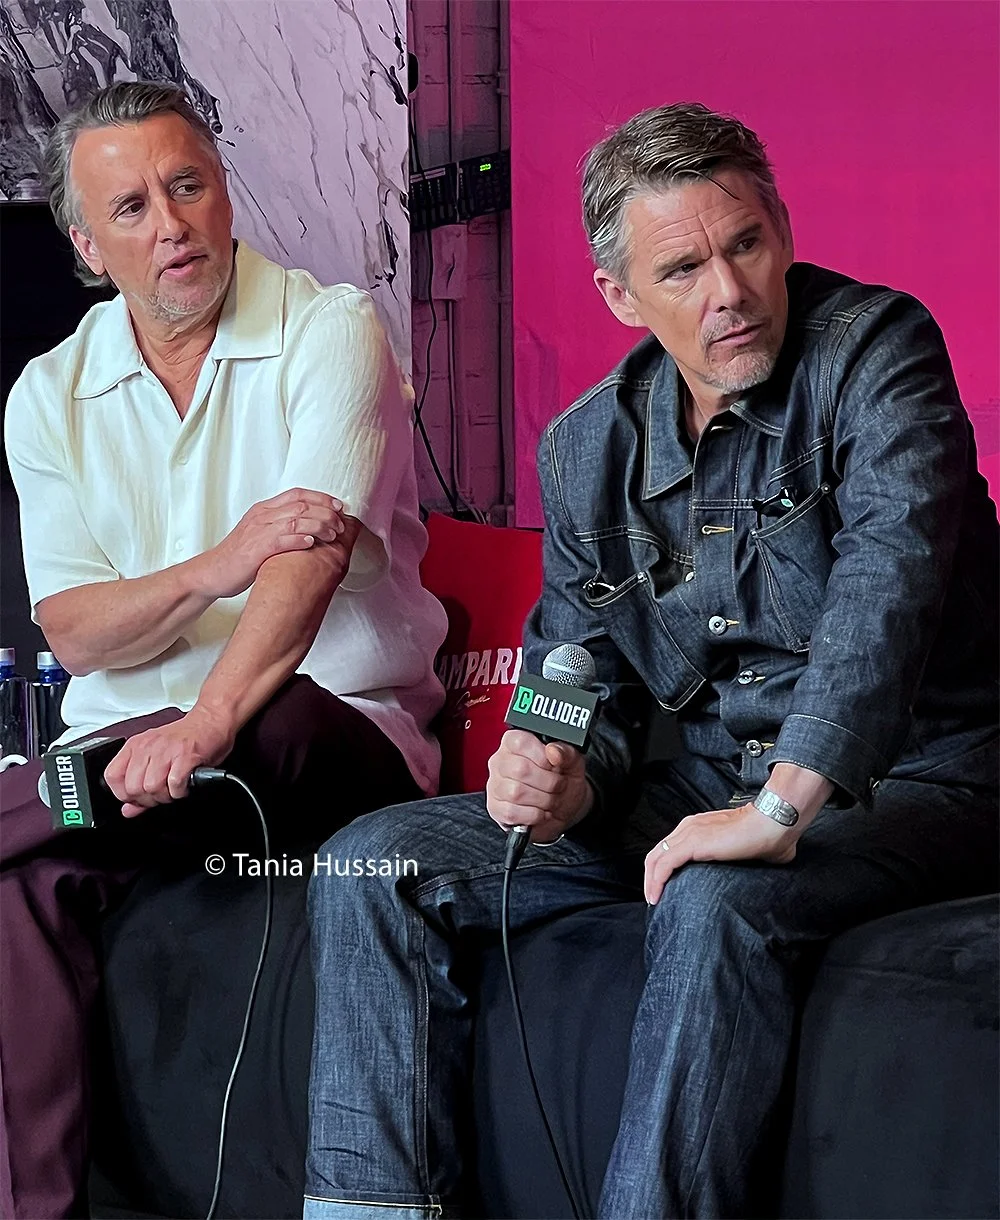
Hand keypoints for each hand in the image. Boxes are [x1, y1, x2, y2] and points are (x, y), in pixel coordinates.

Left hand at [103, 707, 235, 817]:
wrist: (212, 721)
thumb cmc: (187, 739)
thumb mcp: (157, 759)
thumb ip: (140, 786)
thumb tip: (128, 809)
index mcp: (136, 745)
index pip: (113, 776)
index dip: (124, 794)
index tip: (137, 797)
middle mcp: (148, 746)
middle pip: (133, 788)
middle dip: (148, 799)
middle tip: (161, 793)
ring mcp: (166, 750)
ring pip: (152, 788)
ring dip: (165, 796)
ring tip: (174, 788)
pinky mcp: (186, 755)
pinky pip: (174, 785)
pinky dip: (180, 791)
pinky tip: (184, 785)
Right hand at [197, 488, 346, 599]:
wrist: (213, 571)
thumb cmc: (240, 556)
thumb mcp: (261, 533)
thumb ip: (282, 526)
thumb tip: (311, 528)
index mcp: (264, 509)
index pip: (298, 494)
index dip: (321, 498)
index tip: (339, 506)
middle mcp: (262, 516)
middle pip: (301, 505)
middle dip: (326, 513)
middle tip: (341, 524)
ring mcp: (258, 531)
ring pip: (295, 520)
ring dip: (319, 526)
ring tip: (333, 534)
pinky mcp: (256, 549)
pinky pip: (281, 539)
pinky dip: (298, 539)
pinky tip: (312, 543)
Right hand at [486, 729, 593, 842]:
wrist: (563, 808)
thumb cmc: (562, 780)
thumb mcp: (572, 763)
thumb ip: (566, 752)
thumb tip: (553, 751)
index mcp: (515, 742)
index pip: (520, 742)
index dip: (542, 757)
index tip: (555, 766)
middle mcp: (500, 761)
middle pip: (520, 769)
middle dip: (548, 782)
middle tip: (558, 786)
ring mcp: (495, 785)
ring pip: (515, 792)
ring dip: (543, 800)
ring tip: (551, 799)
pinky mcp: (496, 808)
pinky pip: (512, 812)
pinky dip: (534, 815)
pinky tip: (540, 811)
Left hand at [644, 802, 799, 903]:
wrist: (773, 824)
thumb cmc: (767, 838)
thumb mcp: (742, 852)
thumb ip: (735, 861)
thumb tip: (744, 879)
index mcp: (698, 827)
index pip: (669, 848)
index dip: (661, 869)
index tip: (663, 889)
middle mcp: (689, 827)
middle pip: (657, 853)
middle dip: (651, 877)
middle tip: (655, 898)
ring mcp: (689, 833)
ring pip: (655, 859)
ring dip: (650, 881)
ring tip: (654, 900)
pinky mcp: (692, 843)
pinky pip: (664, 864)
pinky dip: (656, 881)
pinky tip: (657, 896)